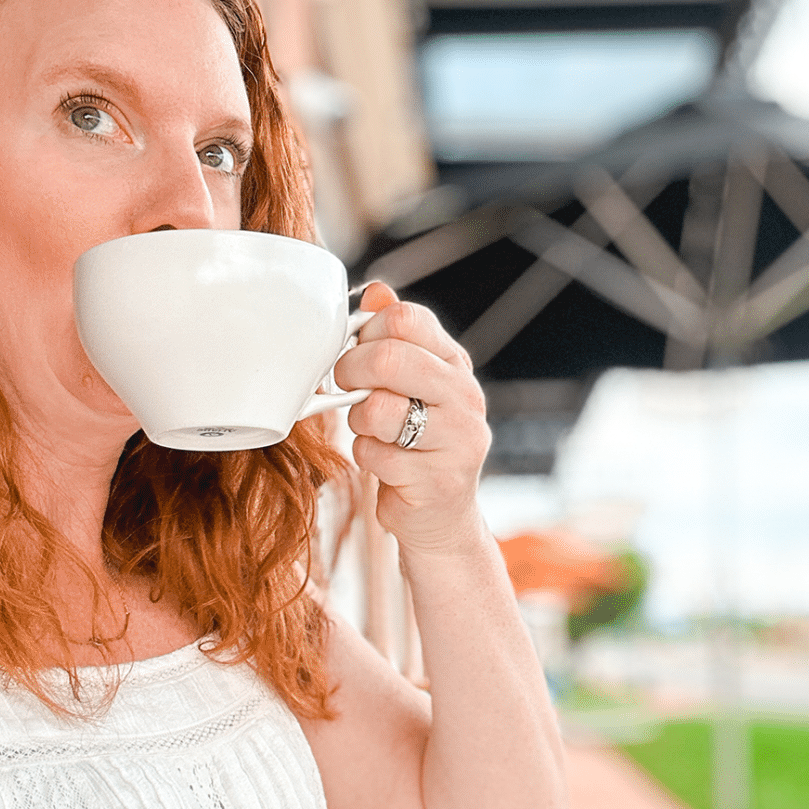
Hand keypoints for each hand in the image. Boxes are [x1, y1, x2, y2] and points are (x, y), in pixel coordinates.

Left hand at [333, 281, 490, 555]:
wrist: (440, 518)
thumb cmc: (416, 445)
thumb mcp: (409, 387)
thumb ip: (393, 340)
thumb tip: (376, 290)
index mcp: (455, 365)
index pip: (406, 318)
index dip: (367, 331)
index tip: (357, 351)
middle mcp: (464, 397)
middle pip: (391, 357)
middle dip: (351, 370)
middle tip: (344, 386)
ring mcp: (457, 440)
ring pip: (378, 409)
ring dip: (359, 421)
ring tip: (372, 430)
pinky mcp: (437, 480)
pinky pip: (374, 454)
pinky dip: (367, 458)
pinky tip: (385, 464)